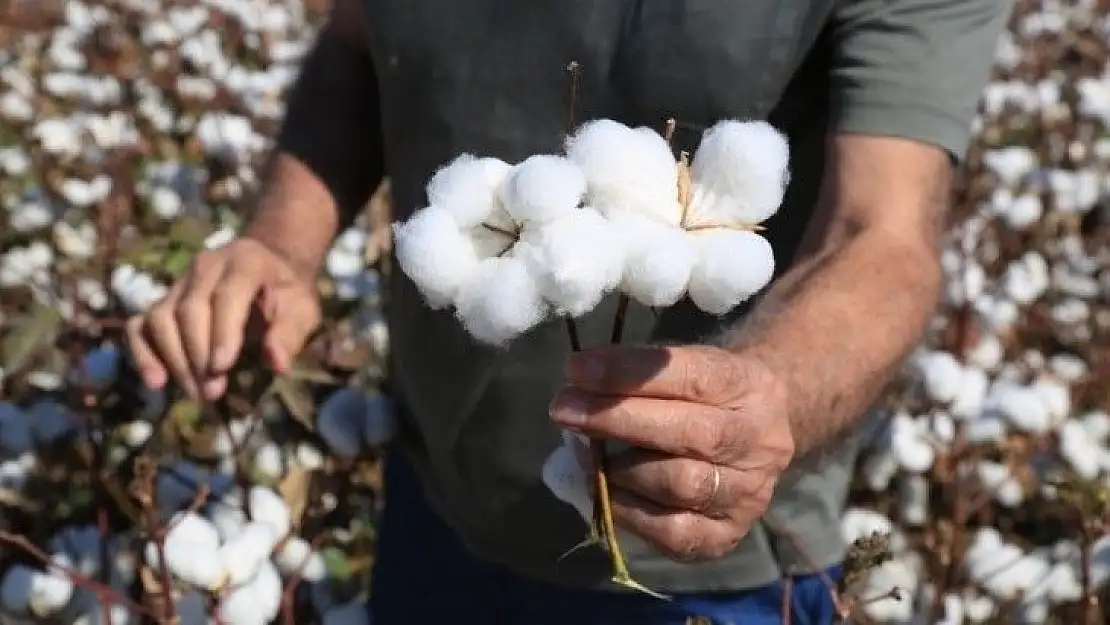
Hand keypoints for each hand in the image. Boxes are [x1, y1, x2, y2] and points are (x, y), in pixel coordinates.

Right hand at [125, 238, 320, 399]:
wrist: (267, 267)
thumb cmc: (286, 293)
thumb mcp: (302, 308)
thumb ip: (291, 332)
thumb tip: (277, 363)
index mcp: (245, 261)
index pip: (227, 294)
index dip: (222, 332)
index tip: (222, 368)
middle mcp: (206, 266)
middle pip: (189, 309)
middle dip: (198, 354)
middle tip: (213, 392)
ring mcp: (180, 283)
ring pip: (161, 317)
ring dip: (174, 359)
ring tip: (196, 392)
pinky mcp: (164, 301)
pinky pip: (141, 325)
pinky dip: (144, 353)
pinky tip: (157, 382)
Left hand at [549, 344, 793, 561]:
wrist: (750, 436)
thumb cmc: (700, 394)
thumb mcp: (684, 365)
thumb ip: (640, 374)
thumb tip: (578, 387)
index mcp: (750, 385)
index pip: (692, 375)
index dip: (629, 372)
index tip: (577, 368)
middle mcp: (759, 441)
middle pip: (688, 433)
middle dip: (616, 418)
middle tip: (563, 408)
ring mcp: (748, 494)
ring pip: (680, 484)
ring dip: (619, 468)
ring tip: (583, 450)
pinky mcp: (727, 536)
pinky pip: (672, 532)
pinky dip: (627, 509)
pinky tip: (602, 488)